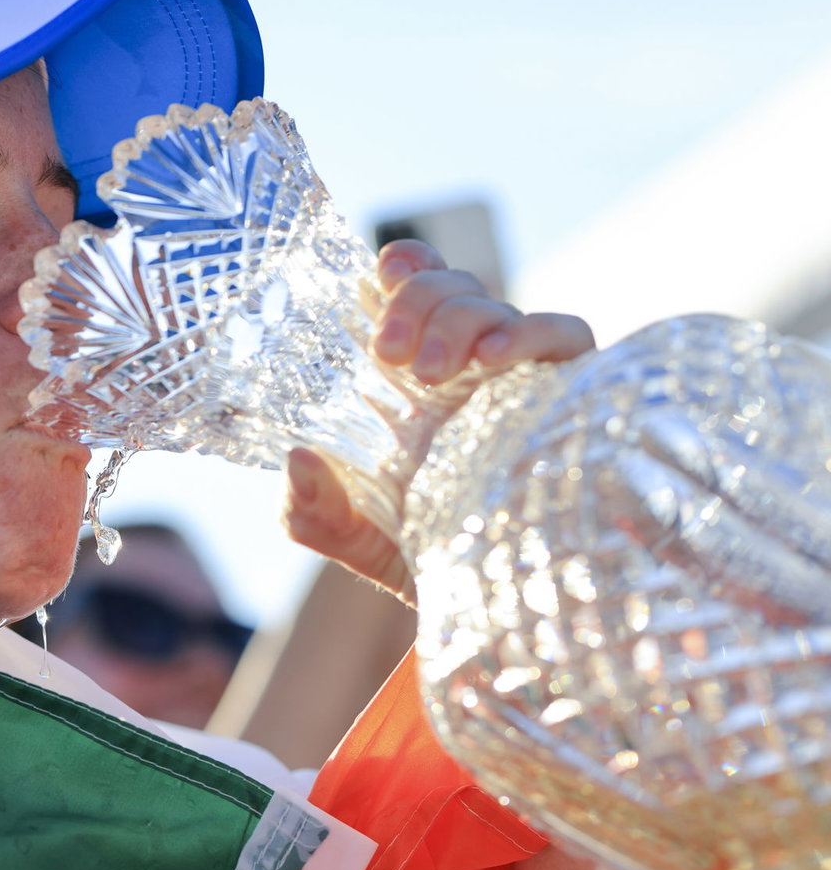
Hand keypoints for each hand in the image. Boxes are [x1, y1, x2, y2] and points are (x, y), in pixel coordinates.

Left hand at [284, 239, 594, 601]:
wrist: (498, 604)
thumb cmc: (425, 554)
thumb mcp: (355, 537)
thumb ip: (312, 510)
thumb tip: (298, 461)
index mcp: (415, 377)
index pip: (415, 289)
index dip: (405, 266)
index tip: (383, 273)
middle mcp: (469, 365)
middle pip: (450, 286)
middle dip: (417, 301)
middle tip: (388, 354)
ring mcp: (518, 376)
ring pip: (496, 302)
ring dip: (458, 318)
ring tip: (431, 370)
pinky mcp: (570, 395)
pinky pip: (565, 334)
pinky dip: (530, 331)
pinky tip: (494, 358)